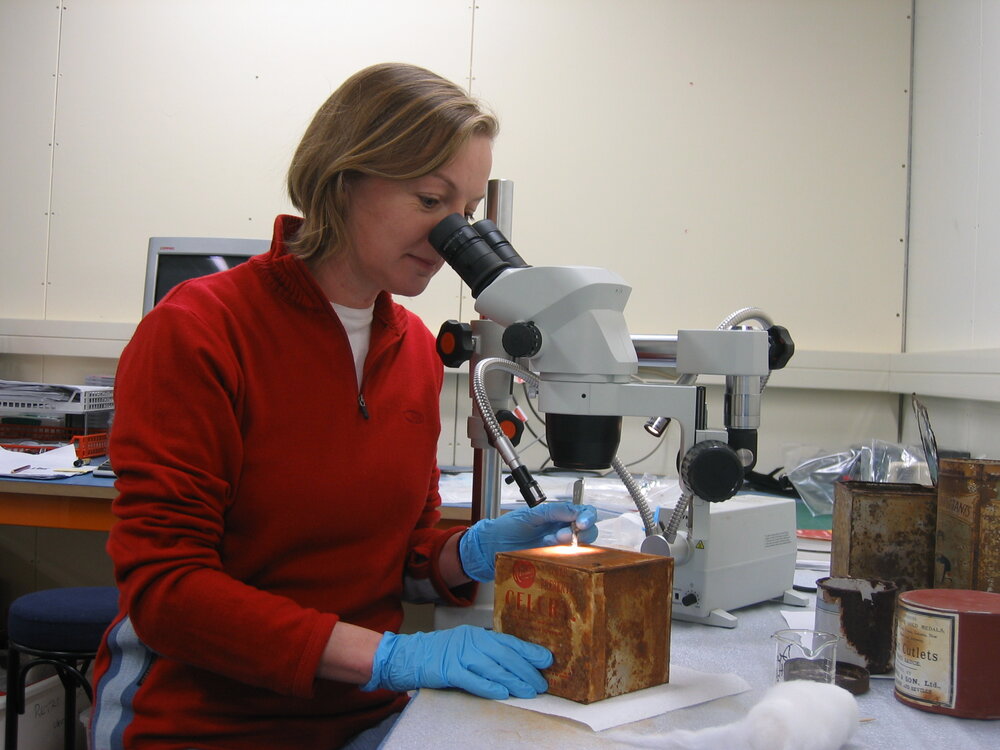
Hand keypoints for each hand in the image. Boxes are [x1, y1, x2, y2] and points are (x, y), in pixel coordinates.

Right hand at [361, 625, 551, 699]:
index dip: (529, 651)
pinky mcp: (448, 670)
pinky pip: (473, 679)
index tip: (547, 660)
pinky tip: (502, 692)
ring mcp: (460, 654)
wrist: (408, 655)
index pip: (509, 641)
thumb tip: (514, 665)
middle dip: (527, 670)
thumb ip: (486, 653)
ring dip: (514, 681)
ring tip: (528, 691)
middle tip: (541, 683)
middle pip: (506, 655)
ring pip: (493, 668)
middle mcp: (471, 641)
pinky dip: (489, 686)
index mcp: (477, 634)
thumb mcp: (465, 646)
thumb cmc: (438, 653)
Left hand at [459, 501, 597, 581]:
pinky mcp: (554, 563)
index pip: (582, 512)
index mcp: (557, 515)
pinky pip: (570, 562)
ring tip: (551, 543)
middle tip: (562, 536)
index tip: (581, 523)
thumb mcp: (528, 515)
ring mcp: (559, 548)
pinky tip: (553, 555)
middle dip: (582, 533)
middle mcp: (562, 530)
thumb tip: (574, 511)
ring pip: (582, 547)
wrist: (490, 548)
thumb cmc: (506, 529)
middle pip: (588, 531)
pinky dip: (567, 559)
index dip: (587, 516)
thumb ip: (551, 511)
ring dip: (571, 545)